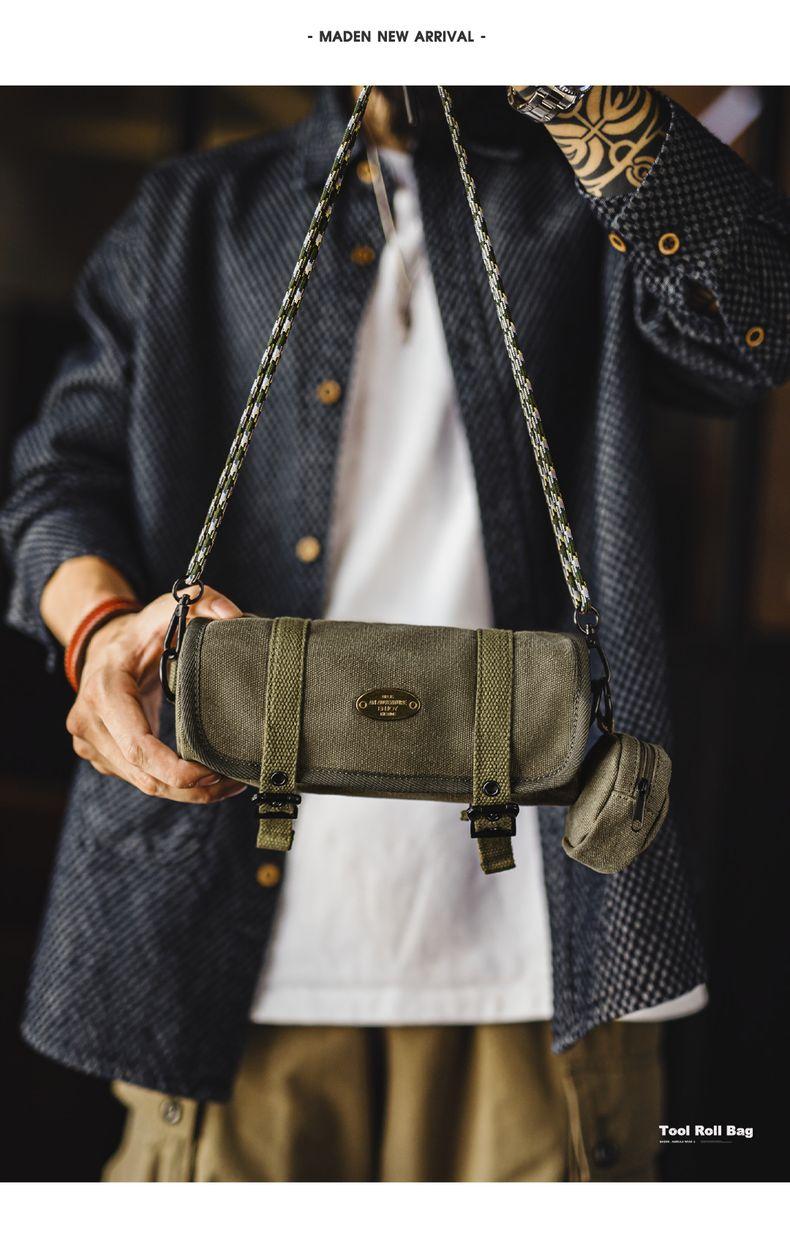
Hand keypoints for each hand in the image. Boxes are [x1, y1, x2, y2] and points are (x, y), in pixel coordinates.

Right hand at [66, 586, 245, 802]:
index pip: (139, 748)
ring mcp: (90, 744)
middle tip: (234, 783)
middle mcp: (88, 723)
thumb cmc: (140, 632)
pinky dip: (173, 786)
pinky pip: (140, 781)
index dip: (177, 771)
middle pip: (144, 777)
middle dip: (192, 789)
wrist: (104, 646)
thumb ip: (204, 600)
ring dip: (187, 793)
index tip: (214, 773)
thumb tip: (235, 615)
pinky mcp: (101, 757)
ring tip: (228, 783)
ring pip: (143, 785)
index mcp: (104, 692)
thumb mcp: (168, 609)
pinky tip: (204, 778)